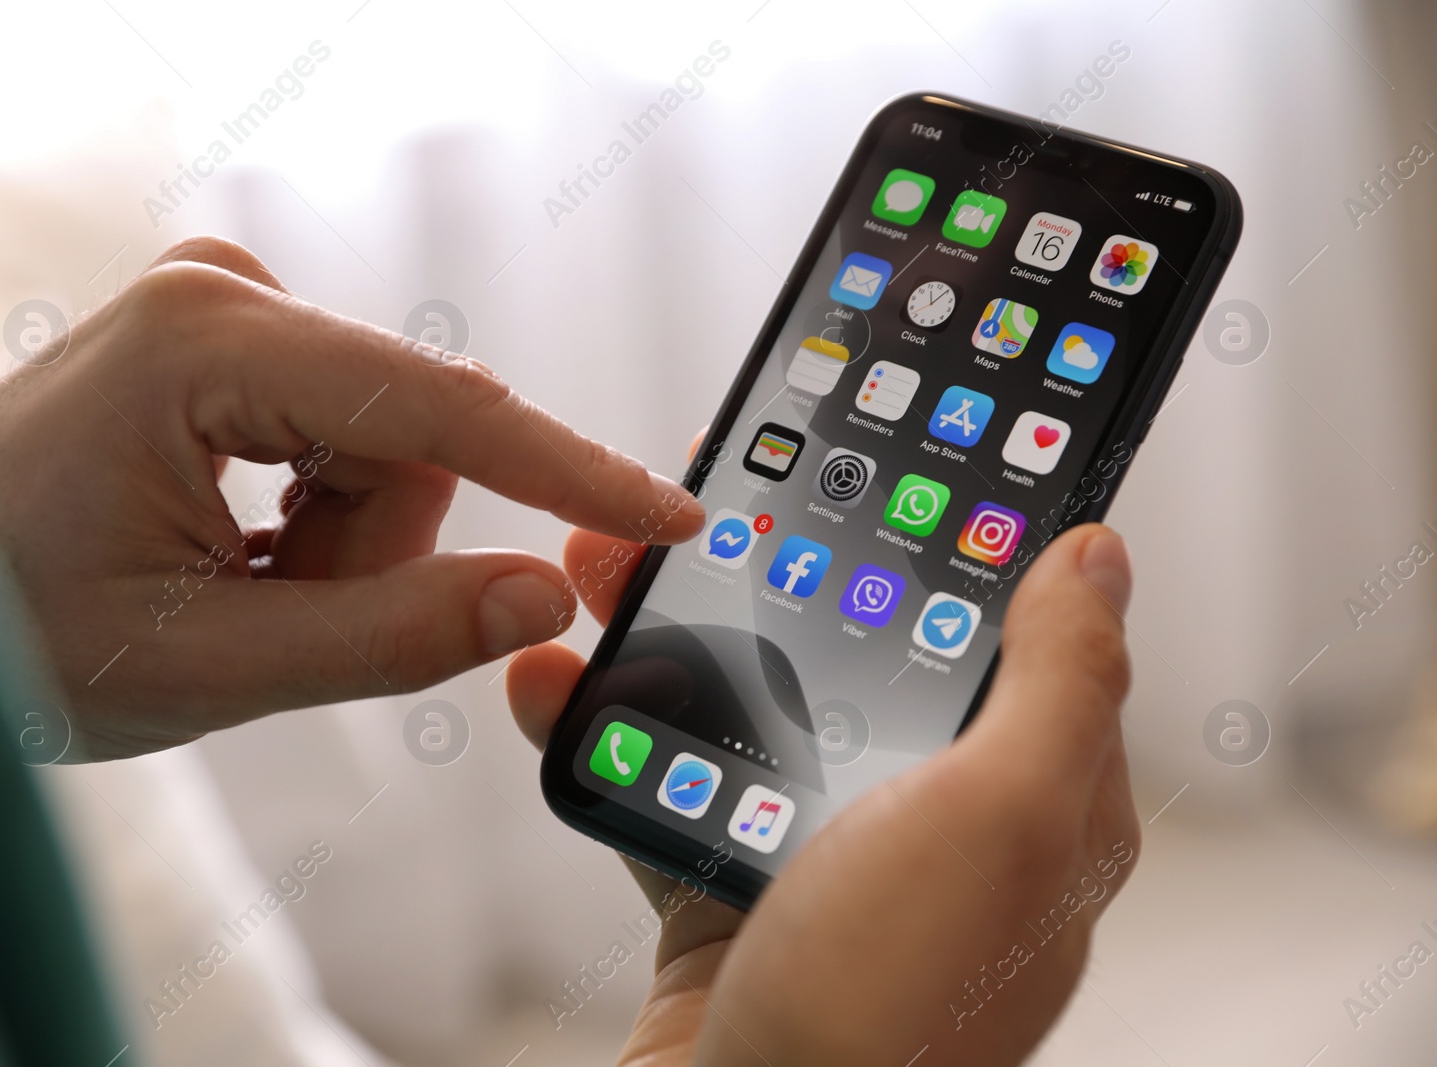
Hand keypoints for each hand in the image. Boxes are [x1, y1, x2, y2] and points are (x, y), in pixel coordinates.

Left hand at [0, 237, 702, 759]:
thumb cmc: (9, 628)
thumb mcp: (210, 660)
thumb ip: (393, 635)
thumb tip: (545, 593)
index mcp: (209, 343)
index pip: (440, 411)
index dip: (569, 472)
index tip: (676, 513)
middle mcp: (227, 293)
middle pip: (414, 445)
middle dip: (371, 555)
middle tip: (266, 613)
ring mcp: (229, 310)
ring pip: (389, 457)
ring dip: (338, 550)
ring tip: (232, 588)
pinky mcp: (234, 343)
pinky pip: (348, 445)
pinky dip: (314, 525)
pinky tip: (230, 548)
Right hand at [509, 515, 1137, 1065]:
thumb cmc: (886, 1007)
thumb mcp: (1000, 819)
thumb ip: (1057, 680)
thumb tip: (1100, 553)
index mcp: (1035, 802)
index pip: (1008, 630)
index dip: (944, 540)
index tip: (873, 458)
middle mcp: (937, 827)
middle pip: (863, 653)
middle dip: (776, 567)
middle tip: (699, 500)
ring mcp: (828, 860)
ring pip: (757, 703)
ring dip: (675, 629)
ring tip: (604, 567)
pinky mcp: (731, 892)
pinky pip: (673, 779)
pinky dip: (614, 727)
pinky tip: (558, 681)